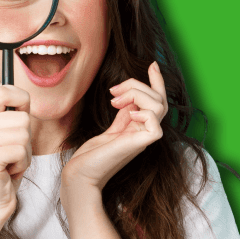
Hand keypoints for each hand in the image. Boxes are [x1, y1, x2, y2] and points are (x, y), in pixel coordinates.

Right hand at [0, 85, 32, 226]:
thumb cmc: (4, 169)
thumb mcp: (7, 137)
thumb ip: (12, 117)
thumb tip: (24, 94)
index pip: (3, 90)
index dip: (21, 99)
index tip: (23, 114)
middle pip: (22, 117)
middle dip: (26, 139)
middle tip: (12, 154)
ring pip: (24, 135)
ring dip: (25, 154)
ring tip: (10, 163)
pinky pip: (21, 151)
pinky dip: (22, 165)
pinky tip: (8, 171)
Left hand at [62, 61, 166, 193]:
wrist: (80, 174)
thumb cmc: (92, 156)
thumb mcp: (111, 127)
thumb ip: (123, 113)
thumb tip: (129, 95)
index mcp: (139, 127)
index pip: (157, 100)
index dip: (157, 81)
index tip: (152, 64)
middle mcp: (144, 131)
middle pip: (159, 99)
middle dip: (138, 84)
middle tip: (113, 91)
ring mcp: (142, 139)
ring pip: (159, 106)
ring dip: (137, 94)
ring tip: (115, 100)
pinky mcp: (138, 146)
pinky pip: (156, 126)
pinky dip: (145, 113)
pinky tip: (128, 113)